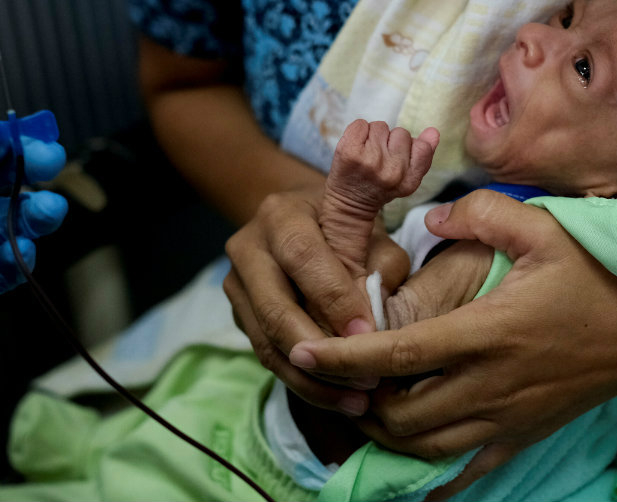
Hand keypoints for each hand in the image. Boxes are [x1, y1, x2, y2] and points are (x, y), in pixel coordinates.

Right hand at [223, 184, 409, 414]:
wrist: (303, 217)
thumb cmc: (346, 223)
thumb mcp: (370, 228)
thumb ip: (379, 265)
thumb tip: (374, 322)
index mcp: (281, 216)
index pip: (303, 258)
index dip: (335, 300)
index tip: (369, 336)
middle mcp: (248, 248)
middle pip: (275, 310)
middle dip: (321, 353)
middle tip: (366, 381)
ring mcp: (237, 285)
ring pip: (268, 344)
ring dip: (314, 379)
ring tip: (356, 401)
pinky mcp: (241, 315)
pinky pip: (269, 356)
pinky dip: (304, 381)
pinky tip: (339, 397)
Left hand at [289, 190, 616, 492]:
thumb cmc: (601, 275)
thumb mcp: (545, 227)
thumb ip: (480, 215)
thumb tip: (426, 221)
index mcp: (488, 332)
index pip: (396, 354)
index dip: (341, 355)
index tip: (301, 348)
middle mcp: (491, 384)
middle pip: (398, 413)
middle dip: (352, 398)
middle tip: (329, 372)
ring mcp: (507, 418)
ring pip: (422, 446)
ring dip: (380, 428)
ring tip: (358, 399)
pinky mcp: (522, 436)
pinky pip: (463, 469)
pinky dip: (424, 467)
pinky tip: (398, 453)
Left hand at [322, 120, 437, 275]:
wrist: (348, 203)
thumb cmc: (379, 187)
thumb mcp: (408, 178)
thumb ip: (423, 156)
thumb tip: (433, 131)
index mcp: (409, 180)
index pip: (422, 146)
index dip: (409, 147)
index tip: (397, 160)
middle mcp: (391, 171)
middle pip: (401, 132)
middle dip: (391, 141)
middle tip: (379, 159)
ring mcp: (369, 160)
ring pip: (380, 126)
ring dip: (374, 136)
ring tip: (367, 154)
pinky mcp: (349, 151)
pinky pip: (360, 123)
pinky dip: (358, 132)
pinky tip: (356, 148)